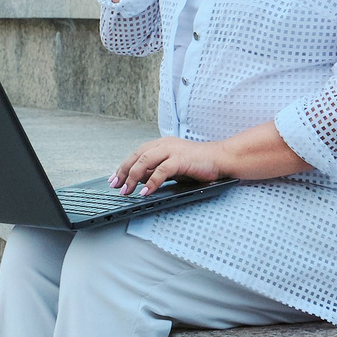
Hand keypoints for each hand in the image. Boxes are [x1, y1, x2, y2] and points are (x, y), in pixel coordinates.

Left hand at [111, 135, 226, 195]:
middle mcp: (165, 144)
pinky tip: (145, 192)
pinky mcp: (180, 159)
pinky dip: (151, 182)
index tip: (115, 178)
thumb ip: (157, 170)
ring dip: (133, 177)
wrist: (221, 158)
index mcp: (162, 144)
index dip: (124, 166)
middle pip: (137, 156)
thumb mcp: (174, 167)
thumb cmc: (200, 164)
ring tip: (127, 191)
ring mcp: (172, 150)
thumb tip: (140, 180)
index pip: (137, 153)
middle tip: (116, 186)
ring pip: (145, 161)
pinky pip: (161, 170)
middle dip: (124, 171)